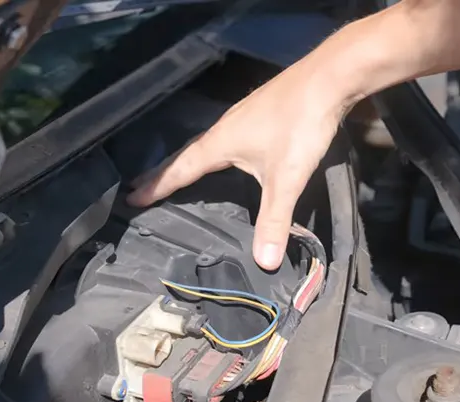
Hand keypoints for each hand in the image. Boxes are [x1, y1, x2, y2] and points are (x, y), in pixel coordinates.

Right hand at [127, 58, 346, 269]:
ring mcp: (241, 116)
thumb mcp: (286, 178)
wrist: (328, 79)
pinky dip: (211, 152)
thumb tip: (265, 262)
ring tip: (175, 174)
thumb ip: (275, 220)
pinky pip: (223, 137)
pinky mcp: (259, 112)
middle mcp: (223, 127)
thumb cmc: (300, 127)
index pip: (179, 169)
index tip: (131, 197)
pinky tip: (224, 155)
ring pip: (204, 143)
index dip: (156, 186)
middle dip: (163, 173)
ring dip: (186, 160)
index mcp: (219, 143)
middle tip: (140, 187)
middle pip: (185, 154)